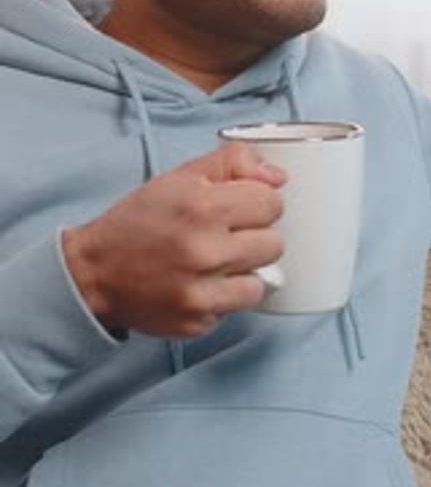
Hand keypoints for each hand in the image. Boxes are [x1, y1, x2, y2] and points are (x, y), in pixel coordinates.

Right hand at [63, 143, 285, 336]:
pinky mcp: (197, 322)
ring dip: (244, 271)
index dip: (257, 202)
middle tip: (225, 234)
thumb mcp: (180, 176)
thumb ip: (233, 163)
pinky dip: (223, 297)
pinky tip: (199, 283)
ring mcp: (201, 293)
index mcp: (203, 207)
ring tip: (215, 261)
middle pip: (274, 244)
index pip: (272, 203)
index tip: (239, 207)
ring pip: (263, 281)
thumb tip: (278, 177)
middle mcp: (205, 251)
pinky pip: (235, 309)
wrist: (96, 272)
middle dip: (254, 236)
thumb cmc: (139, 221)